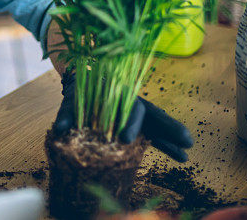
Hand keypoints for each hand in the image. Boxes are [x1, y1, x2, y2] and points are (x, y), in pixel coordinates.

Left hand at [52, 70, 192, 161]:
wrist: (83, 89)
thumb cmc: (80, 94)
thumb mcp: (72, 101)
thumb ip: (67, 113)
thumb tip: (59, 130)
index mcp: (118, 95)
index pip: (128, 108)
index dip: (129, 123)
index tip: (124, 139)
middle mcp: (132, 105)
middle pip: (153, 115)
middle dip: (168, 128)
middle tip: (185, 140)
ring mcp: (137, 117)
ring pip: (157, 127)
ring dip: (171, 140)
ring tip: (187, 155)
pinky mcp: (138, 127)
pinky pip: (155, 136)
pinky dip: (167, 146)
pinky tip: (182, 157)